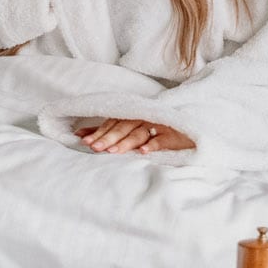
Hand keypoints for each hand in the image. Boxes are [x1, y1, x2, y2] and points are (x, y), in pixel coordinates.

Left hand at [76, 118, 195, 154]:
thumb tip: (80, 134)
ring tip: (113, 151)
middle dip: (108, 138)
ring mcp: (158, 125)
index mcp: (132, 116)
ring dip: (125, 142)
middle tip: (95, 148)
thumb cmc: (154, 128)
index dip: (99, 131)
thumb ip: (107, 130)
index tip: (86, 141)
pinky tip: (142, 151)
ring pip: (138, 133)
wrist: (188, 129)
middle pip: (123, 128)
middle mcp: (143, 118)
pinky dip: (151, 145)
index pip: (113, 123)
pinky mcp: (173, 135)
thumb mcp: (130, 128)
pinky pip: (161, 140)